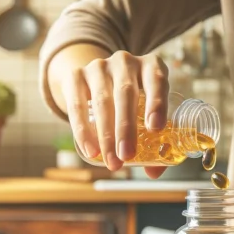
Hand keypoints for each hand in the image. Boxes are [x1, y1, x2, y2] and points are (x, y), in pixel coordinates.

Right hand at [52, 49, 169, 176]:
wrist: (96, 79)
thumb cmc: (131, 100)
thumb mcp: (146, 110)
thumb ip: (154, 140)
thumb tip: (153, 172)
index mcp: (150, 66)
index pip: (156, 80)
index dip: (157, 103)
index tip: (155, 128)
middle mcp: (125, 61)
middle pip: (126, 93)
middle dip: (126, 128)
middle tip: (127, 156)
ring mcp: (99, 66)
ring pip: (102, 100)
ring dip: (106, 135)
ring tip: (112, 161)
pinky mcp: (76, 75)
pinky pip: (77, 105)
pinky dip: (83, 130)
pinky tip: (90, 150)